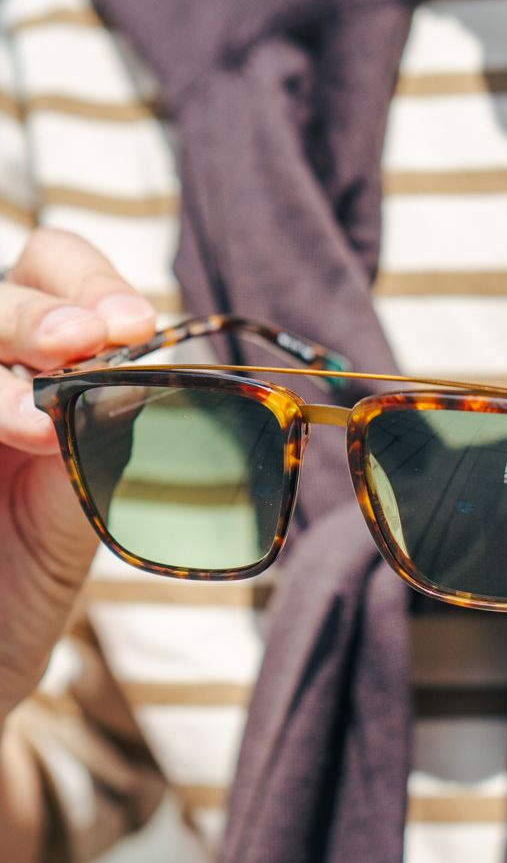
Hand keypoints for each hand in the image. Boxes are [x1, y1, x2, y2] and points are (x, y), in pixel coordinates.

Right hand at [0, 229, 155, 721]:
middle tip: (83, 343)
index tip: (132, 327)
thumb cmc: (16, 594)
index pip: (49, 268)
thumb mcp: (73, 516)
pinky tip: (17, 437)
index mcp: (22, 369)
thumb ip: (96, 447)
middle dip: (37, 313)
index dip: (88, 281)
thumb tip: (134, 383)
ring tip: (35, 424)